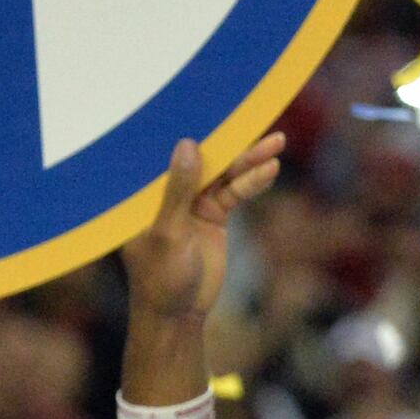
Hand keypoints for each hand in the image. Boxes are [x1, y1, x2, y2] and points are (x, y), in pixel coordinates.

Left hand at [127, 133, 284, 325]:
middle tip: (253, 115)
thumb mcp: (167, 233)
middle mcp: (167, 190)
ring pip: (223, 173)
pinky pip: (235, 192)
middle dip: (228, 139)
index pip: (165, 150)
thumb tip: (188, 145)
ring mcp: (192, 202)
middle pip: (201, 157)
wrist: (178, 316)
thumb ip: (178, 190)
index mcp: (143, 191)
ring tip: (276, 142)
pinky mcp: (212, 216)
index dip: (187, 126)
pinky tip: (270, 169)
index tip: (210, 102)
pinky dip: (252, 181)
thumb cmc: (159, 279)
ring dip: (248, 159)